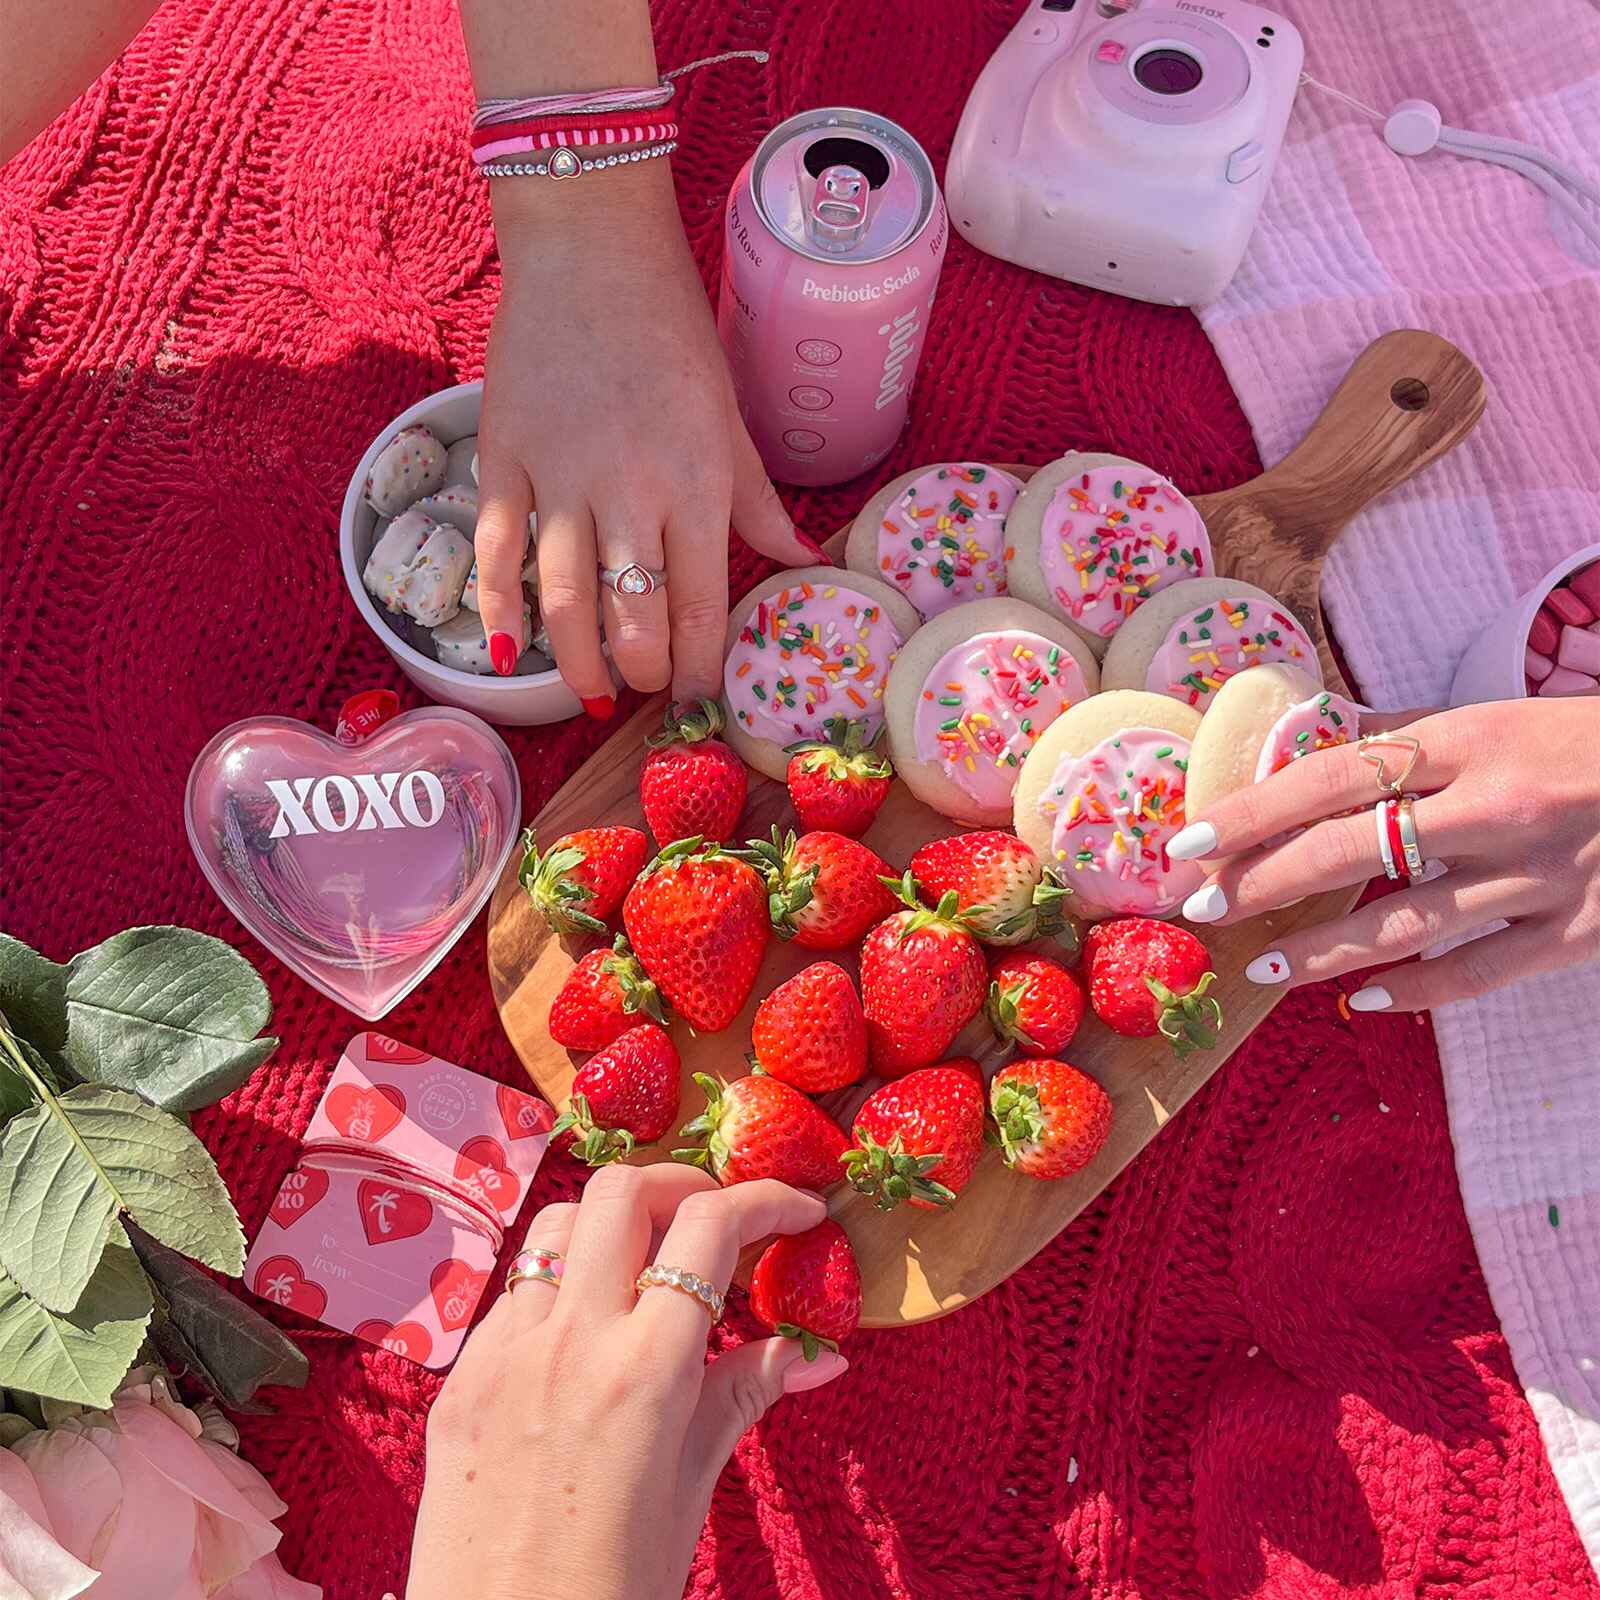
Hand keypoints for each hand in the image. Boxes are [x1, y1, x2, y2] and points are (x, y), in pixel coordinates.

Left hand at [405, 1166, 844, 1599]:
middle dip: (683, 1185)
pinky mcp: (459, 1379)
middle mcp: (568, 1340)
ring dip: (613, 1222)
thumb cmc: (611, 1593)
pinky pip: (514, 1293)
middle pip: (623, 1190)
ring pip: (557, 1222)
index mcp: (643, 1371)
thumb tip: (818, 1352)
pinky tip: (584, 1332)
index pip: (709, 1228)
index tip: (801, 1212)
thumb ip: (742, 1395)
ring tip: (648, 1263)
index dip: (767, 1201)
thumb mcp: (690, 1491)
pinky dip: (560, 1285)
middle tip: (718, 1221)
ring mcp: (502, 1353)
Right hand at [473, 164, 816, 710]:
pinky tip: (511, 654)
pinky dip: (498, 610)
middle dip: (643, 672)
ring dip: (578, 662)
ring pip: (563, 600)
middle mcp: (631, 491)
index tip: (698, 702)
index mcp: (697, 483)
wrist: (590, 249)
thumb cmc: (672, 330)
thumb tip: (802, 559)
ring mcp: (560, 477)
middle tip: (646, 684)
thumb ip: (758, 502)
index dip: (699, 669)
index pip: (702, 606)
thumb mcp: (729, 417)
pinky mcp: (504, 458)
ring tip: (592, 689)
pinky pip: (495, 553)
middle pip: (632, 618)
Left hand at [1169, 698, 1599, 1010]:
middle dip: (1264, 883)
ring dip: (1322, 952)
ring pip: (1406, 924)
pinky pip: (1479, 973)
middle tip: (1202, 910)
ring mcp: (1540, 876)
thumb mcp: (1500, 717)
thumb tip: (1316, 726)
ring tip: (1262, 971)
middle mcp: (1500, 806)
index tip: (1187, 840)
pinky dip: (1416, 992)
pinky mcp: (1577, 933)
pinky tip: (1360, 1003)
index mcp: (1474, 740)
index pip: (1334, 775)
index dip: (1252, 811)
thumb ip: (1408, 730)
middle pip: (1353, 849)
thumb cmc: (1590, 744)